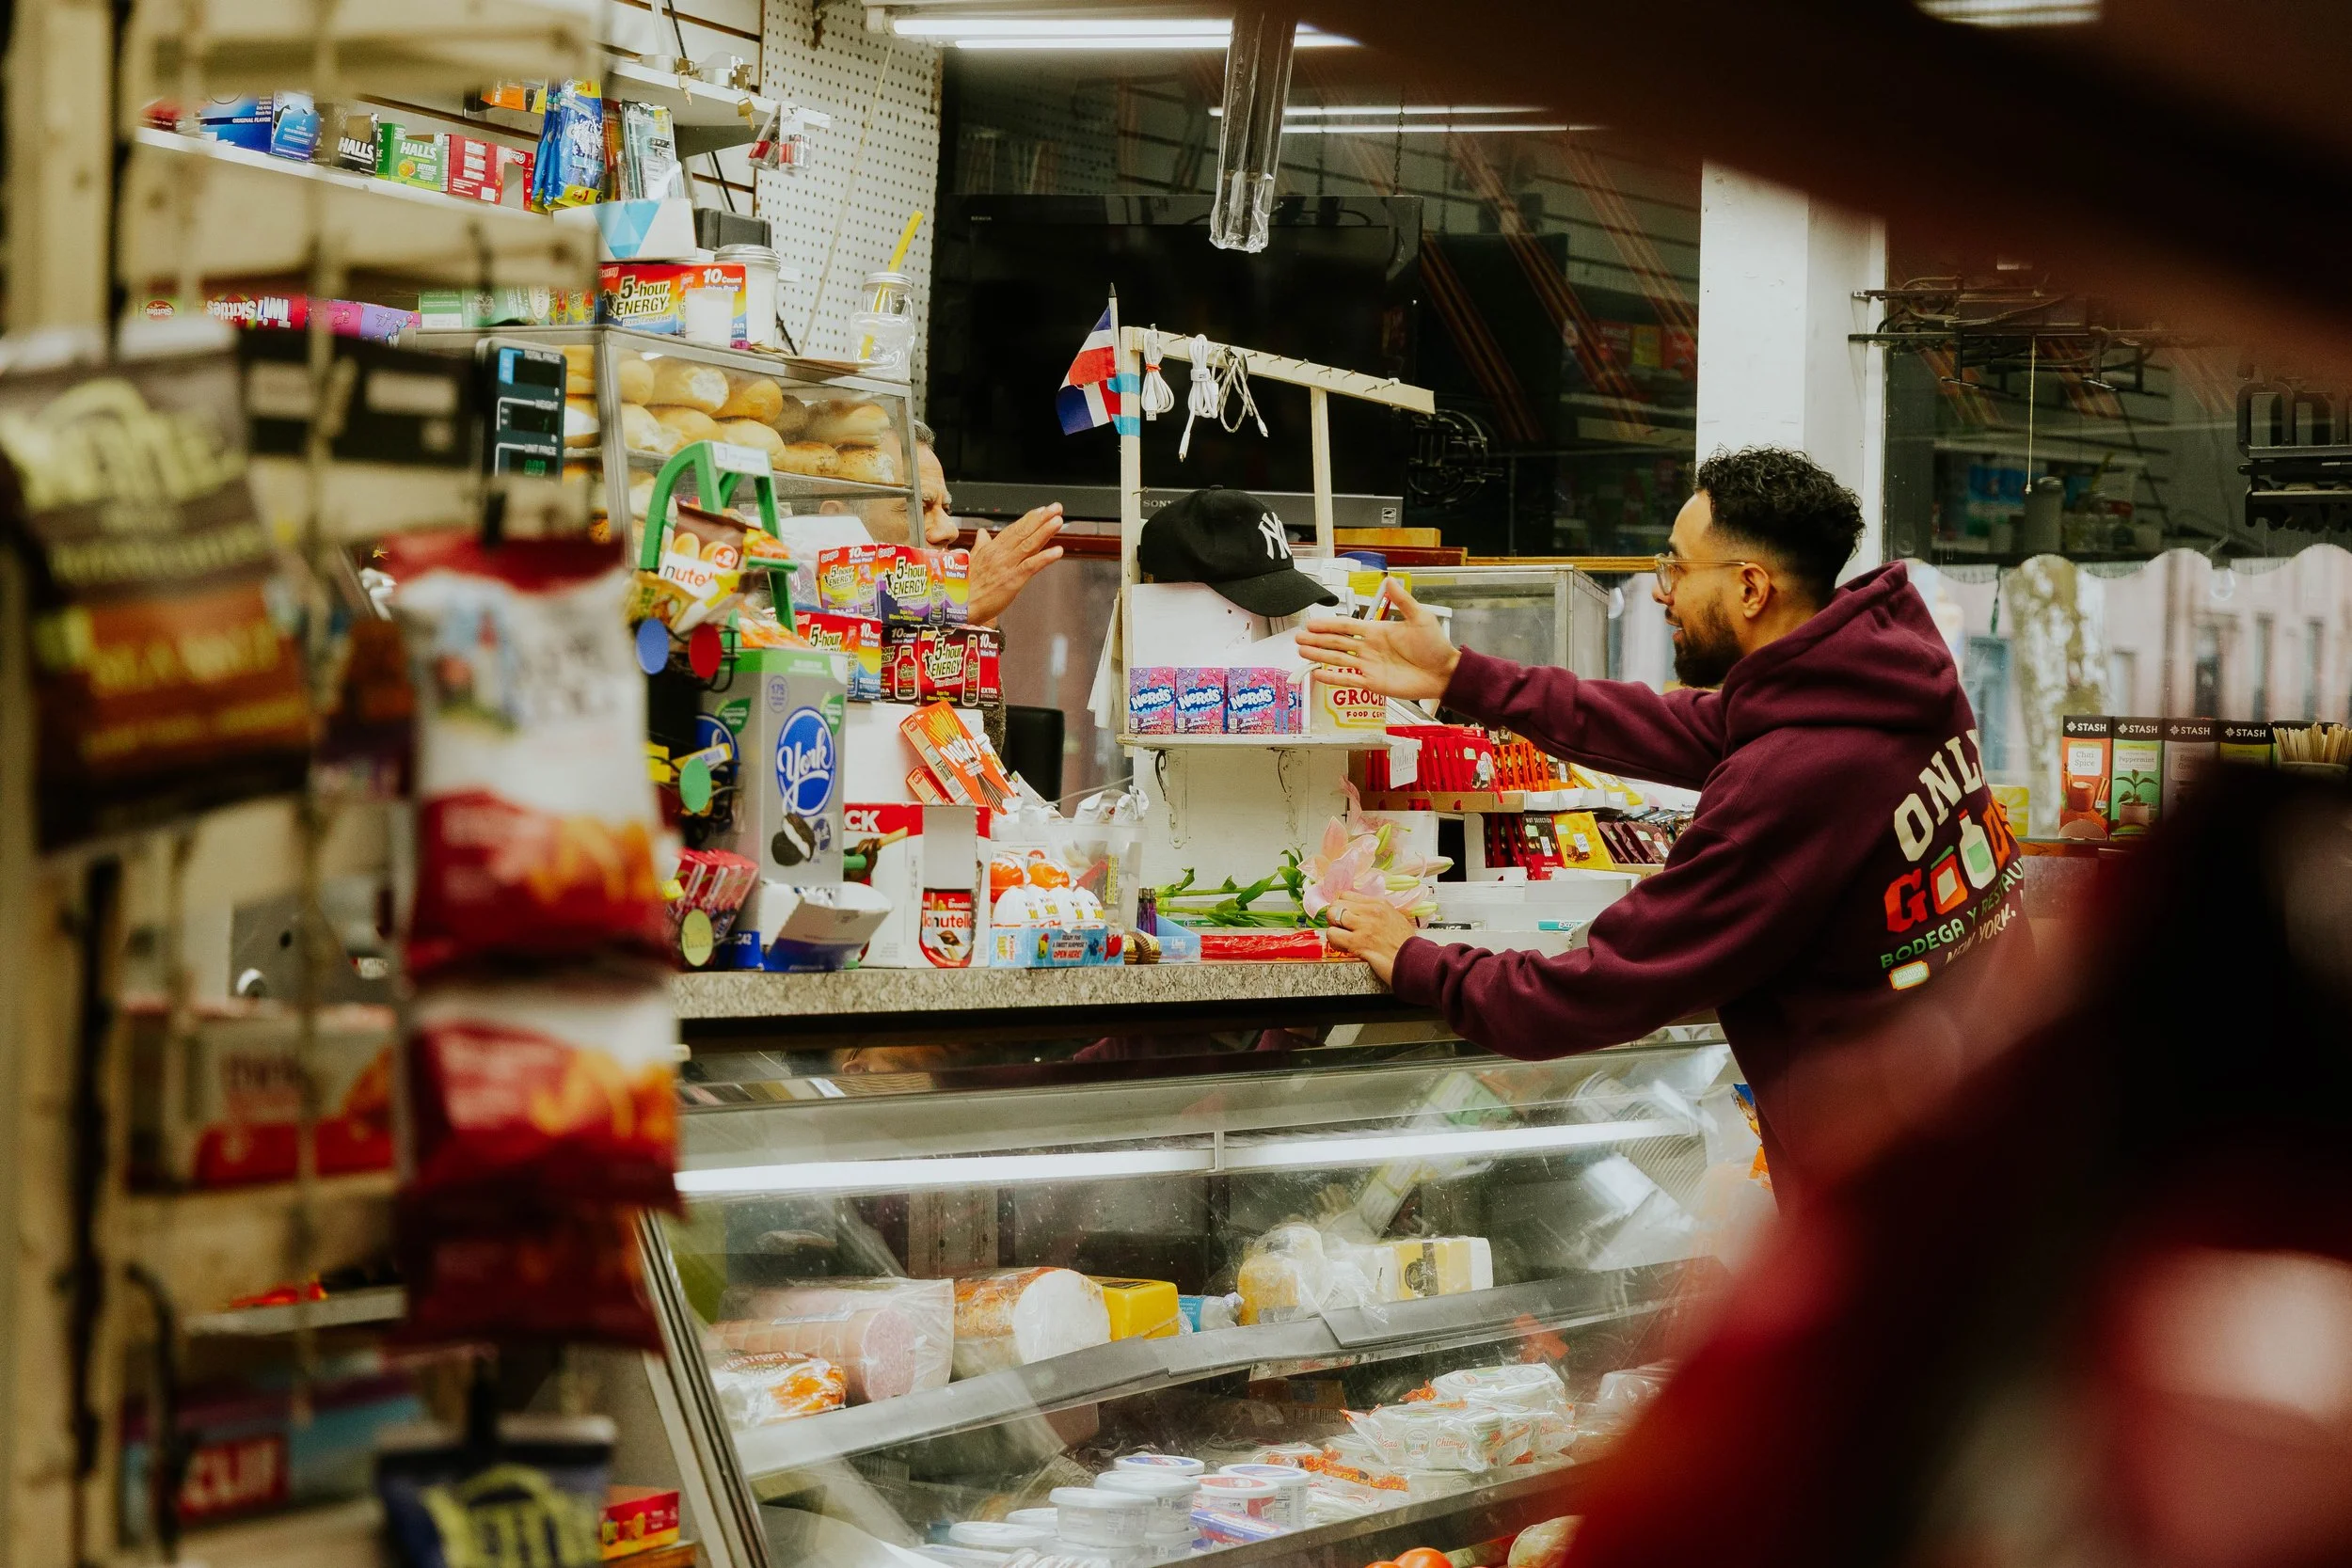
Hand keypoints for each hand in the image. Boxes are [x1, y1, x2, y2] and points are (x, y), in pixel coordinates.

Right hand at [965, 503, 1063, 626]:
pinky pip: (1031, 566)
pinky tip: (1057, 551)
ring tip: (1058, 521)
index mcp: (991, 549)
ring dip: (1045, 531)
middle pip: (1023, 532)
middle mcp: (999, 554)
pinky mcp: (1012, 580)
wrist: (957, 606)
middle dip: (1041, 519)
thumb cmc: (964, 588)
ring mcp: (1006, 566)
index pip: (1013, 529)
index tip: (1042, 510)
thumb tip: (982, 533)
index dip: (1029, 519)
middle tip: (1056, 508)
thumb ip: (981, 546)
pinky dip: (1045, 558)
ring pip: (1028, 545)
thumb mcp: (971, 561)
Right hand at [1295, 584, 1459, 701]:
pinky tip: (1318, 675)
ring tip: (1302, 652)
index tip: (1311, 623)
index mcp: (1377, 631)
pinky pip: (1348, 680)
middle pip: (1337, 642)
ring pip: (1338, 660)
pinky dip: (1333, 678)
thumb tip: (1390, 580)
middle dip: (1317, 640)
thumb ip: (1403, 600)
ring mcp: (1369, 666)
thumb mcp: (1420, 617)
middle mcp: (1369, 648)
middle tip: (1298, 637)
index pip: (1346, 626)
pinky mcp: (1373, 683)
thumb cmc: (1435, 646)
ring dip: (1319, 656)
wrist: (1444, 672)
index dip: (1328, 624)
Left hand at [1322, 895, 1417, 984]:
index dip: (1342, 905)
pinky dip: (1334, 941)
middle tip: (1341, 927)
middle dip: (1335, 916)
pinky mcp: (1358, 943)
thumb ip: (1376, 912)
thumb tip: (1359, 911)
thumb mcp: (1395, 918)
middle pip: (1337, 903)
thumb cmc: (1406, 944)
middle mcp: (1371, 912)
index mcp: (1379, 904)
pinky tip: (1342, 946)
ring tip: (1341, 937)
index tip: (1344, 914)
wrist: (1414, 961)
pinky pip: (1333, 935)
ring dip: (1334, 928)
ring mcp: (1364, 927)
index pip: (1347, 894)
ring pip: (1332, 916)